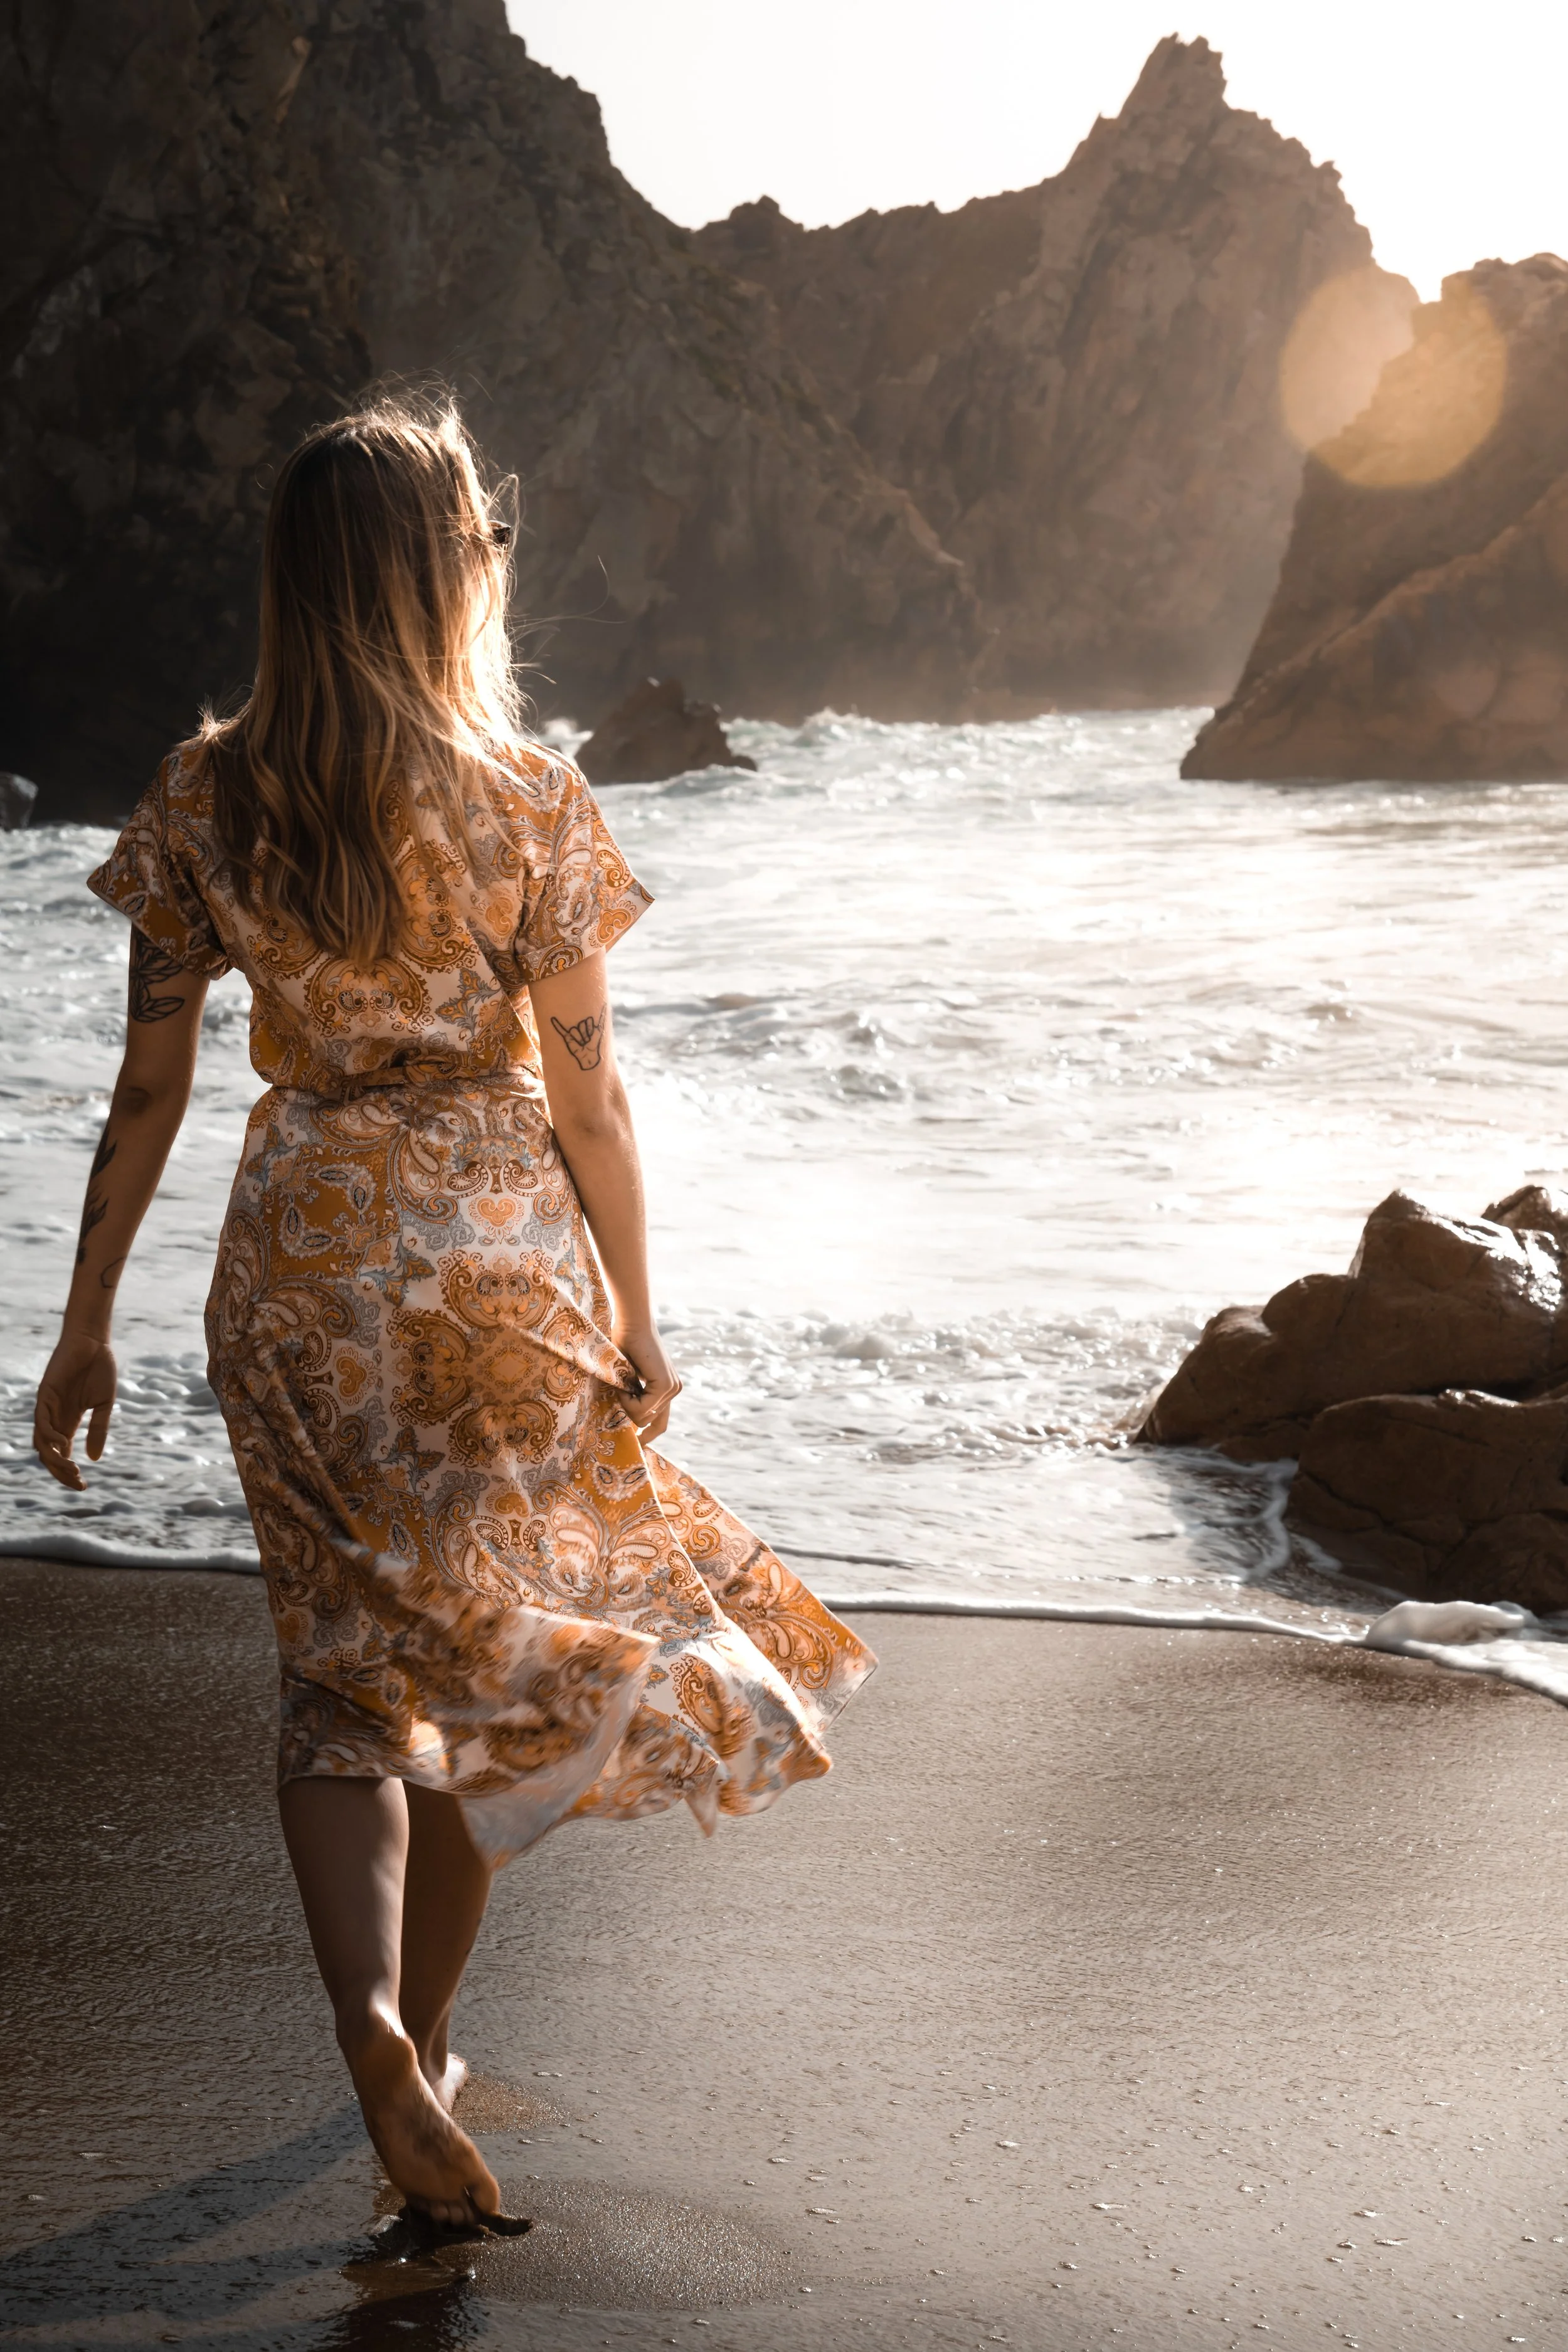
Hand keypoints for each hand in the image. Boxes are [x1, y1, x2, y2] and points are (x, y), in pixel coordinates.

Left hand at [34, 1331, 117, 1490]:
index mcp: (69, 1422)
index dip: (68, 1473)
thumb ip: (98, 1430)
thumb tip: (94, 1459)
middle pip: (49, 1454)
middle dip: (61, 1472)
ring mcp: (47, 1408)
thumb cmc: (100, 1369)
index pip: (61, 1455)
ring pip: (41, 1443)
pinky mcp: (44, 1395)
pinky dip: (48, 1435)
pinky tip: (62, 1443)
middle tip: (78, 1482)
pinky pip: (40, 1422)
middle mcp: (55, 1418)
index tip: (83, 1486)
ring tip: (72, 1468)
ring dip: (54, 1459)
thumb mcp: (103, 1405)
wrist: (93, 1342)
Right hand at [615, 1321, 681, 1443]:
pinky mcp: (665, 1386)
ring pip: (643, 1418)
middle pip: (650, 1424)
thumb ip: (633, 1395)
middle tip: (620, 1393)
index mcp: (667, 1389)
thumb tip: (625, 1423)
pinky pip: (642, 1409)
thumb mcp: (628, 1378)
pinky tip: (625, 1382)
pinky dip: (628, 1400)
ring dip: (626, 1404)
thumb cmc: (624, 1345)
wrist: (631, 1324)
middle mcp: (674, 1390)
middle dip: (630, 1413)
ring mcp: (672, 1388)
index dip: (647, 1436)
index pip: (660, 1423)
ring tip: (622, 1381)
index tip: (634, 1444)